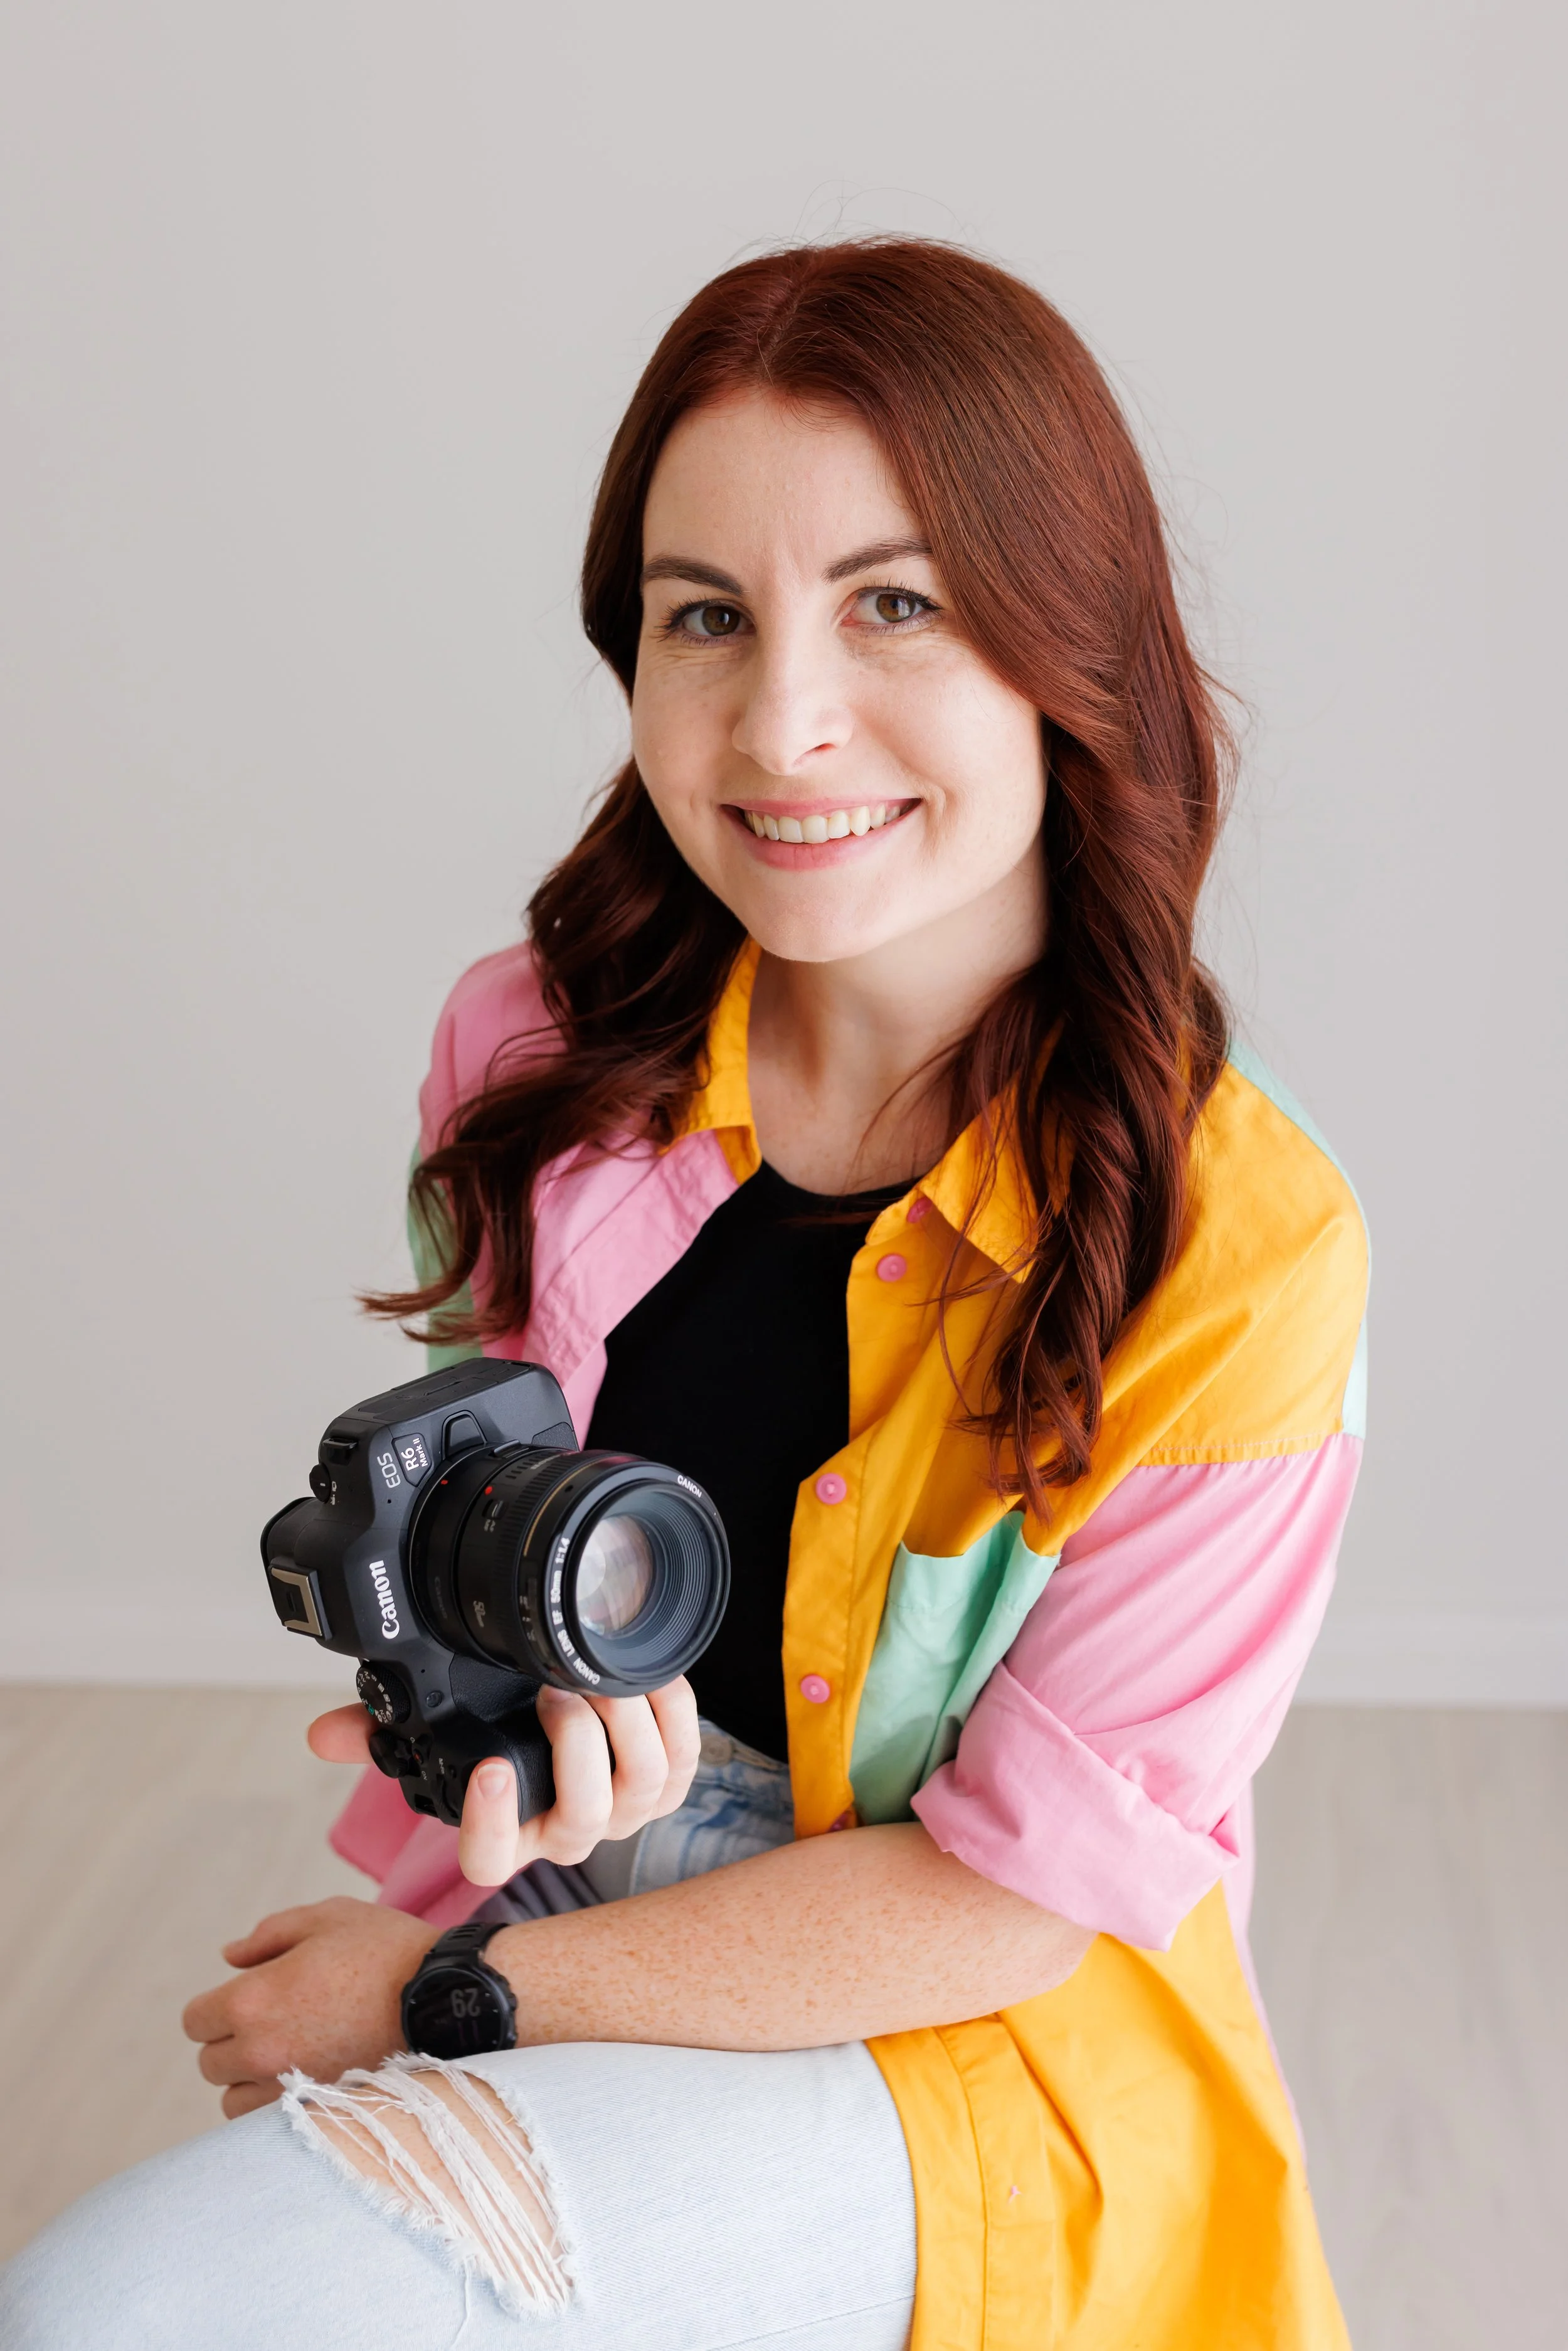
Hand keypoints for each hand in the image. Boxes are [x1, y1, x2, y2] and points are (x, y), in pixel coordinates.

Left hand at [182, 1896, 436, 2117]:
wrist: (443, 1999)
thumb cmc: (384, 1950)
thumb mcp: (326, 1917)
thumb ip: (268, 1935)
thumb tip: (229, 1957)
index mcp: (253, 1999)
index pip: (195, 2020)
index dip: (215, 2005)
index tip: (244, 1997)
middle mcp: (260, 2050)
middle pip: (210, 2063)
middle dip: (232, 2040)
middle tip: (274, 2020)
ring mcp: (288, 2087)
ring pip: (233, 2100)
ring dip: (250, 2079)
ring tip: (290, 2052)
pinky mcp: (315, 2111)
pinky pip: (268, 2122)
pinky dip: (276, 2104)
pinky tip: (306, 2077)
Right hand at [309, 1676, 701, 1887]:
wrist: (579, 1733)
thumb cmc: (505, 1741)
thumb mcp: (441, 1734)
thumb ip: (381, 1733)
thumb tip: (324, 1732)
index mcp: (508, 1832)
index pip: (490, 1860)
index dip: (491, 1823)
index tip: (490, 1767)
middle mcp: (566, 1831)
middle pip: (581, 1818)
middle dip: (574, 1750)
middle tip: (553, 1691)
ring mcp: (623, 1811)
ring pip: (640, 1785)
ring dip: (622, 1724)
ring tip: (592, 1676)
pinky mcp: (670, 1782)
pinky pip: (683, 1754)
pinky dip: (671, 1709)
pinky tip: (644, 1674)